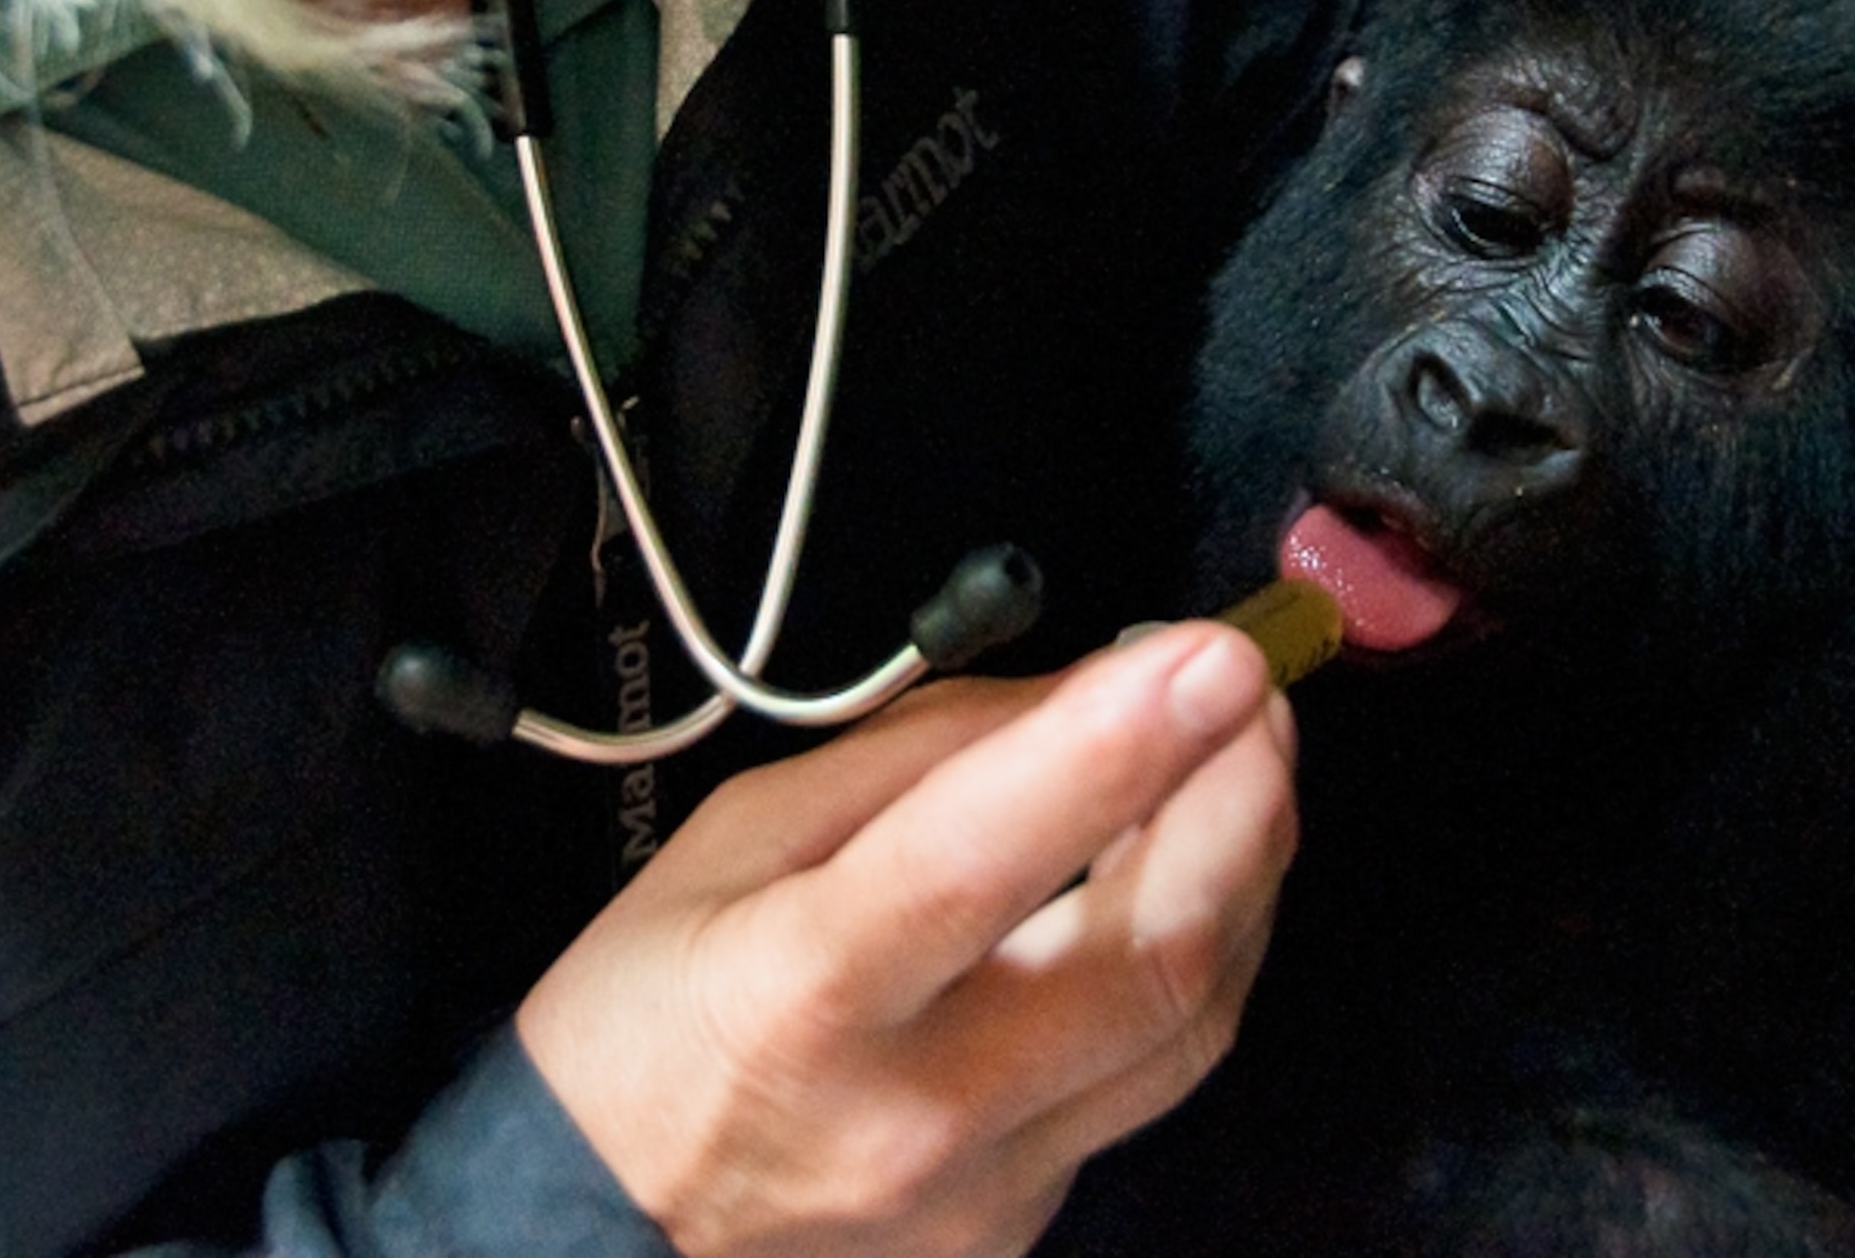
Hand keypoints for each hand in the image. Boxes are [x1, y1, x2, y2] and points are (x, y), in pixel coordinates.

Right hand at [515, 622, 1297, 1257]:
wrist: (600, 1240)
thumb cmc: (645, 1027)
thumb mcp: (734, 842)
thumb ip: (912, 760)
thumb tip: (1077, 693)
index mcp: (802, 997)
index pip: (978, 860)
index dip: (1110, 748)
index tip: (1206, 654)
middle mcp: (911, 1113)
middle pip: (1145, 961)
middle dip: (1240, 803)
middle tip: (1255, 694)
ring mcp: (986, 1193)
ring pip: (1189, 1027)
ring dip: (1247, 877)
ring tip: (1244, 766)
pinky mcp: (1027, 1228)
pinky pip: (1150, 1083)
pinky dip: (1194, 965)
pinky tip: (1189, 888)